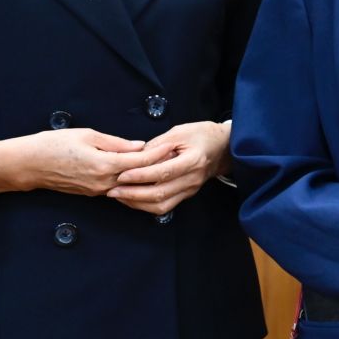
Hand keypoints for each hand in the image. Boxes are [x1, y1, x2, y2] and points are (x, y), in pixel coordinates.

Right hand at [0, 128, 159, 197]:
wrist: (28, 165)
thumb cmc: (53, 145)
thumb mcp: (87, 135)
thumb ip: (116, 143)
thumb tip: (139, 146)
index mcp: (104, 165)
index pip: (139, 161)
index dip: (158, 153)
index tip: (173, 146)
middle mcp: (103, 182)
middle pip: (138, 175)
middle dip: (156, 167)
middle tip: (175, 157)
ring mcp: (97, 191)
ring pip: (128, 183)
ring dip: (144, 174)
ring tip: (162, 164)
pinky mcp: (91, 193)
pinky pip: (116, 187)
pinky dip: (129, 179)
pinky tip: (138, 172)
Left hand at [108, 121, 227, 214]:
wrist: (224, 148)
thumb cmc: (202, 135)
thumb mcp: (179, 132)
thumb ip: (157, 145)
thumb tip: (136, 157)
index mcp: (193, 160)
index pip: (163, 172)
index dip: (140, 175)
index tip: (122, 175)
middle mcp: (192, 179)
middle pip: (160, 194)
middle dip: (133, 194)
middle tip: (113, 190)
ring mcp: (190, 189)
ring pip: (161, 205)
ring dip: (137, 203)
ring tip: (119, 196)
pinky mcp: (186, 194)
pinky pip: (165, 206)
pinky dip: (146, 205)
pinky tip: (132, 199)